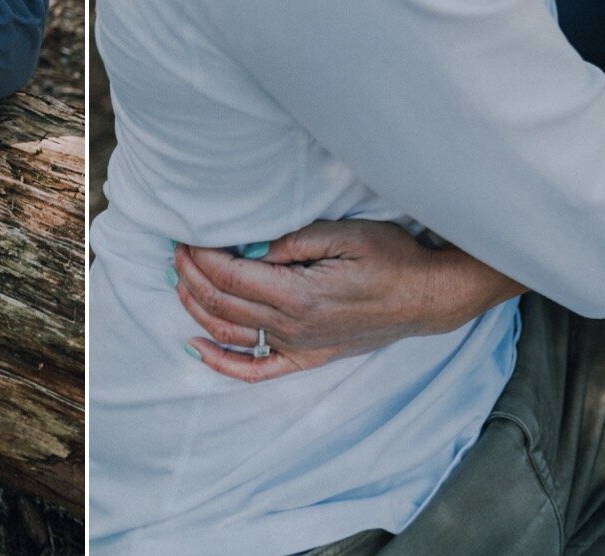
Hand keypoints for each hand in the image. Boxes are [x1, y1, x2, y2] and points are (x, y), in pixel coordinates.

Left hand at [172, 220, 523, 383]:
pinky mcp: (308, 358)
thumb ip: (292, 240)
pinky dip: (221, 362)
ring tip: (178, 280)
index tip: (186, 233)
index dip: (201, 255)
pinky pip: (256, 370)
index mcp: (299, 296)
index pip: (230, 276)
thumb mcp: (344, 234)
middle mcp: (294, 328)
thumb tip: (248, 243)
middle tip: (176, 249)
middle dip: (191, 275)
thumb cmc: (391, 257)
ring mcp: (299, 347)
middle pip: (222, 304)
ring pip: (230, 333)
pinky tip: (196, 347)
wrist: (427, 296)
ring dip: (196, 307)